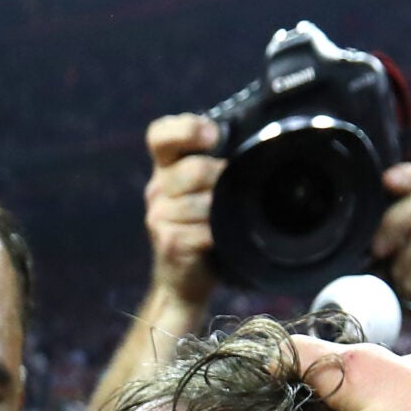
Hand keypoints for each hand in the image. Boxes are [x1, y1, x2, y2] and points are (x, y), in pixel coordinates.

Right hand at [141, 114, 223, 305]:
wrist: (183, 281)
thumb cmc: (201, 229)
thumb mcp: (204, 191)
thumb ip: (214, 165)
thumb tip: (253, 144)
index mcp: (165, 168)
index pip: (160, 134)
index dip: (186, 129)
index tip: (212, 137)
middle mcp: (156, 189)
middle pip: (195, 169)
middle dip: (221, 179)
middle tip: (230, 193)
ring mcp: (158, 216)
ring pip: (204, 202)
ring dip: (221, 212)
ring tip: (220, 222)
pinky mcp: (169, 241)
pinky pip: (205, 229)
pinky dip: (218, 235)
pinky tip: (217, 240)